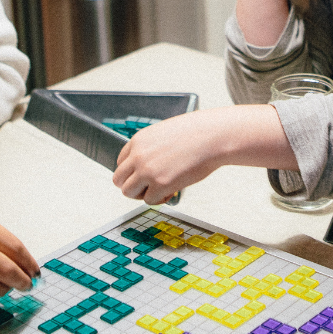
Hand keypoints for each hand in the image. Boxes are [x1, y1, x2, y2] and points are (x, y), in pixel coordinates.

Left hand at [112, 106, 297, 204]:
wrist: (213, 136)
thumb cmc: (196, 133)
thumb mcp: (165, 133)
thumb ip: (151, 148)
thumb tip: (148, 166)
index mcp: (138, 141)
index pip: (121, 163)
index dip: (132, 172)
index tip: (143, 176)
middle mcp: (138, 156)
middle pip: (119, 180)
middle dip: (133, 186)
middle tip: (148, 187)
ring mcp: (147, 171)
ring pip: (129, 192)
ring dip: (143, 194)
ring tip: (160, 190)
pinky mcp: (160, 185)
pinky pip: (149, 200)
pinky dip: (159, 199)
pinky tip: (172, 191)